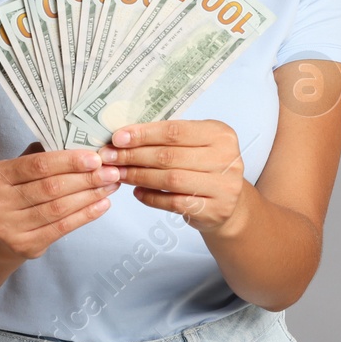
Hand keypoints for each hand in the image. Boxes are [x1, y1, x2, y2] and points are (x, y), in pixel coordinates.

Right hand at [0, 142, 120, 260]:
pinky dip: (85, 215)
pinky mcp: (24, 246)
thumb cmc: (12, 194)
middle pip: (51, 188)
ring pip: (59, 208)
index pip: (37, 165)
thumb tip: (78, 143)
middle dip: (85, 179)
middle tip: (111, 172)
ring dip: (90, 196)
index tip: (95, 158)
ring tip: (110, 186)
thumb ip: (39, 156)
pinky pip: (61, 228)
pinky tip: (102, 205)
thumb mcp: (14, 172)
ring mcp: (9, 228)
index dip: (69, 161)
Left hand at [97, 120, 246, 235]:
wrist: (230, 204)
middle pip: (170, 155)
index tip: (118, 138)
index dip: (144, 134)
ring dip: (139, 176)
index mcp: (220, 133)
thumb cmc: (206, 167)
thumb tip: (125, 136)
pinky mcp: (215, 210)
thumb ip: (169, 138)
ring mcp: (224, 186)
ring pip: (170, 180)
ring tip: (119, 174)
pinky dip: (152, 197)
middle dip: (135, 156)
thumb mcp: (197, 144)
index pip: (175, 131)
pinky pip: (174, 203)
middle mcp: (226, 158)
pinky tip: (137, 192)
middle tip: (110, 157)